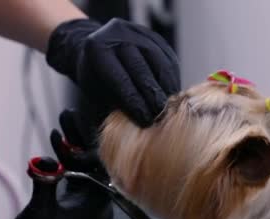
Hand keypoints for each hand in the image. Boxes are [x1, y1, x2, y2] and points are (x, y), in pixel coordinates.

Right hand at [0, 113, 111, 218]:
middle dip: (77, 141)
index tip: (68, 127)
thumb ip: (46, 183)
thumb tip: (47, 161)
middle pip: (93, 163)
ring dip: (70, 148)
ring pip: (83, 167)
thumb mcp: (39, 210)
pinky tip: (56, 144)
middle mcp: (98, 205)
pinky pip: (75, 175)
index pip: (100, 167)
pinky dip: (65, 161)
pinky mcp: (76, 202)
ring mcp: (88, 203)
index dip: (84, 144)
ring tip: (60, 125)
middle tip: (65, 117)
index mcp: (97, 208)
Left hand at [46, 18, 180, 126]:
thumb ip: (111, 109)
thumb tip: (130, 134)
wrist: (99, 50)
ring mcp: (138, 33)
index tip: (145, 121)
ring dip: (167, 89)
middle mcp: (118, 36)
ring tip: (170, 110)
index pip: (120, 79)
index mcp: (97, 50)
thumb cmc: (96, 80)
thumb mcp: (95, 94)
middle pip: (141, 69)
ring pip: (159, 63)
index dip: (134, 102)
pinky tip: (173, 96)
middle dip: (152, 96)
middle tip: (160, 119)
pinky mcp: (155, 37)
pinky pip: (169, 60)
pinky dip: (172, 80)